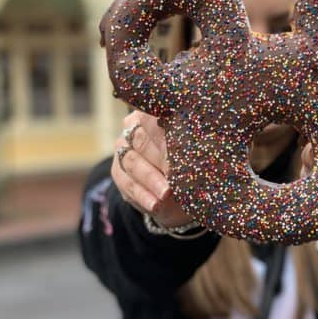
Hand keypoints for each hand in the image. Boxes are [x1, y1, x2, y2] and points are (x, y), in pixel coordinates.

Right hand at [111, 111, 192, 226]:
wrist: (177, 191)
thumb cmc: (192, 162)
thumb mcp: (195, 152)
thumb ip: (192, 145)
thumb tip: (199, 148)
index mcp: (154, 113)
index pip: (156, 117)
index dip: (167, 134)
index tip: (181, 149)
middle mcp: (133, 127)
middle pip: (143, 141)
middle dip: (161, 160)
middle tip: (175, 175)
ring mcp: (122, 148)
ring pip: (133, 163)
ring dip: (151, 181)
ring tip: (166, 194)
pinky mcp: (118, 171)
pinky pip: (126, 183)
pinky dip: (142, 195)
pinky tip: (155, 205)